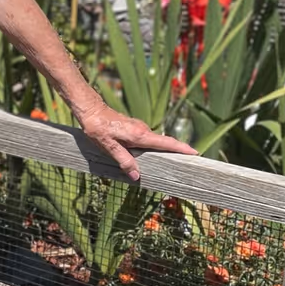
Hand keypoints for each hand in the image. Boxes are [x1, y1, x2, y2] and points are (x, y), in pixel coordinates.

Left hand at [76, 103, 197, 181]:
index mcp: (139, 135)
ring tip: (170, 164)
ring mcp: (139, 128)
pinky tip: (147, 157)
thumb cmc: (97, 127)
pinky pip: (147, 140)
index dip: (181, 148)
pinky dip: (151, 148)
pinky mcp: (134, 128)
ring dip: (161, 151)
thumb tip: (136, 176)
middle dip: (176, 152)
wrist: (90, 110)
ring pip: (154, 142)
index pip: (165, 142)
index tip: (195, 152)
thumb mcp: (108, 147)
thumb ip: (124, 161)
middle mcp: (143, 130)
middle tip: (187, 163)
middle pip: (164, 143)